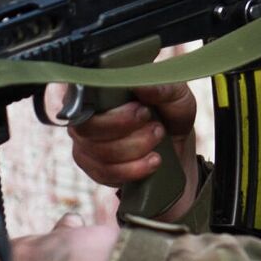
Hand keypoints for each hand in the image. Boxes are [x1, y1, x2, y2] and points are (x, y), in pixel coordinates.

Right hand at [68, 83, 200, 220]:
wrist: (177, 147)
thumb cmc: (170, 113)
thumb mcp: (175, 96)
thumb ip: (161, 88)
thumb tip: (140, 86)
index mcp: (98, 91)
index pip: (83, 100)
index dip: (112, 112)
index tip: (143, 111)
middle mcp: (84, 117)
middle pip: (87, 129)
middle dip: (125, 130)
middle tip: (157, 127)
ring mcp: (85, 145)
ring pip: (100, 153)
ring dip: (135, 149)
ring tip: (159, 140)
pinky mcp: (94, 169)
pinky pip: (106, 174)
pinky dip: (133, 170)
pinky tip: (152, 161)